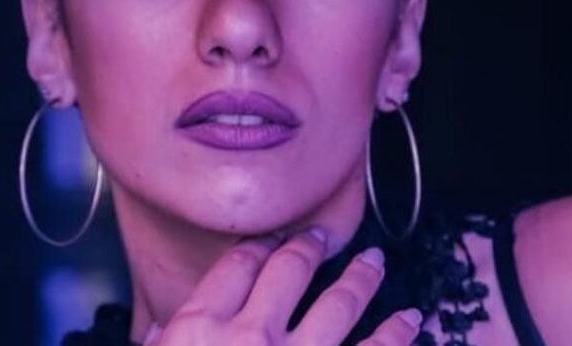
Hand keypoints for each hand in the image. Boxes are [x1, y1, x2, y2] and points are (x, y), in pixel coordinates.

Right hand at [142, 228, 423, 345]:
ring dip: (362, 278)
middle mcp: (250, 336)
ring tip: (375, 263)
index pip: (235, 267)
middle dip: (309, 247)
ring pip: (339, 302)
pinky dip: (397, 334)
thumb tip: (160, 336)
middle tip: (322, 236)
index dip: (258, 248)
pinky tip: (410, 321)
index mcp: (199, 331)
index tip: (272, 240)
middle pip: (288, 270)